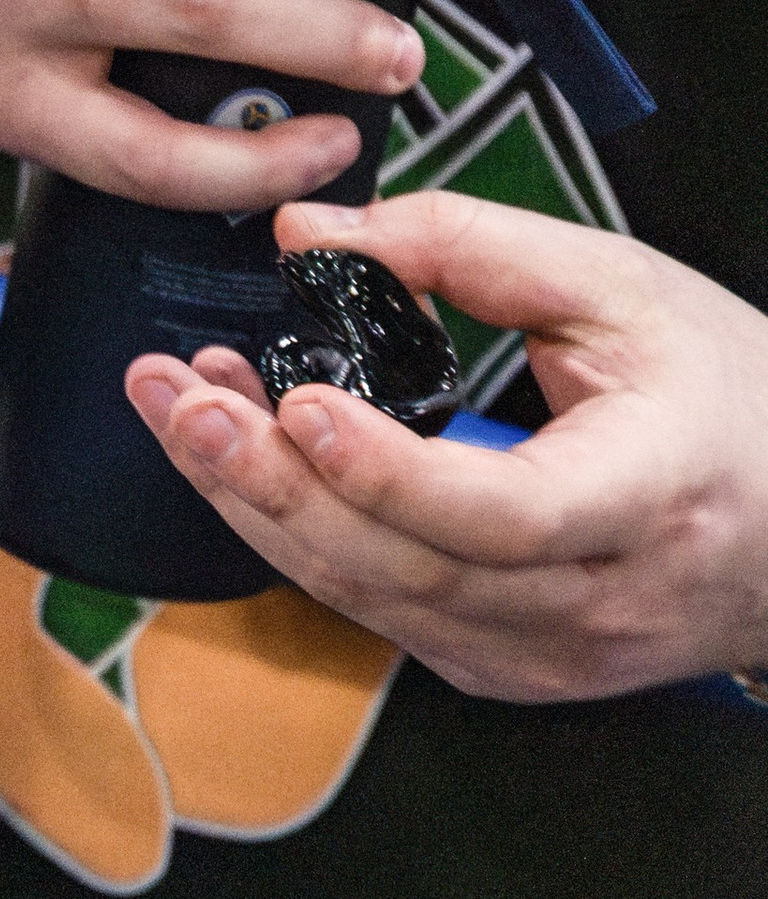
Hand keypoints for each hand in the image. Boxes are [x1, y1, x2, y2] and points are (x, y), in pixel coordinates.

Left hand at [125, 192, 767, 697]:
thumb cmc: (720, 394)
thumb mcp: (618, 285)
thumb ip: (464, 244)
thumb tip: (310, 233)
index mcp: (649, 495)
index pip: (508, 516)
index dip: (390, 472)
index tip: (301, 402)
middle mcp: (598, 600)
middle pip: (412, 568)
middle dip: (273, 482)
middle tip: (183, 396)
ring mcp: (551, 654)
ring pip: (377, 601)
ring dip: (260, 505)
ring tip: (183, 408)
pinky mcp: (508, 666)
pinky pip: (384, 612)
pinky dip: (303, 538)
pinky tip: (246, 463)